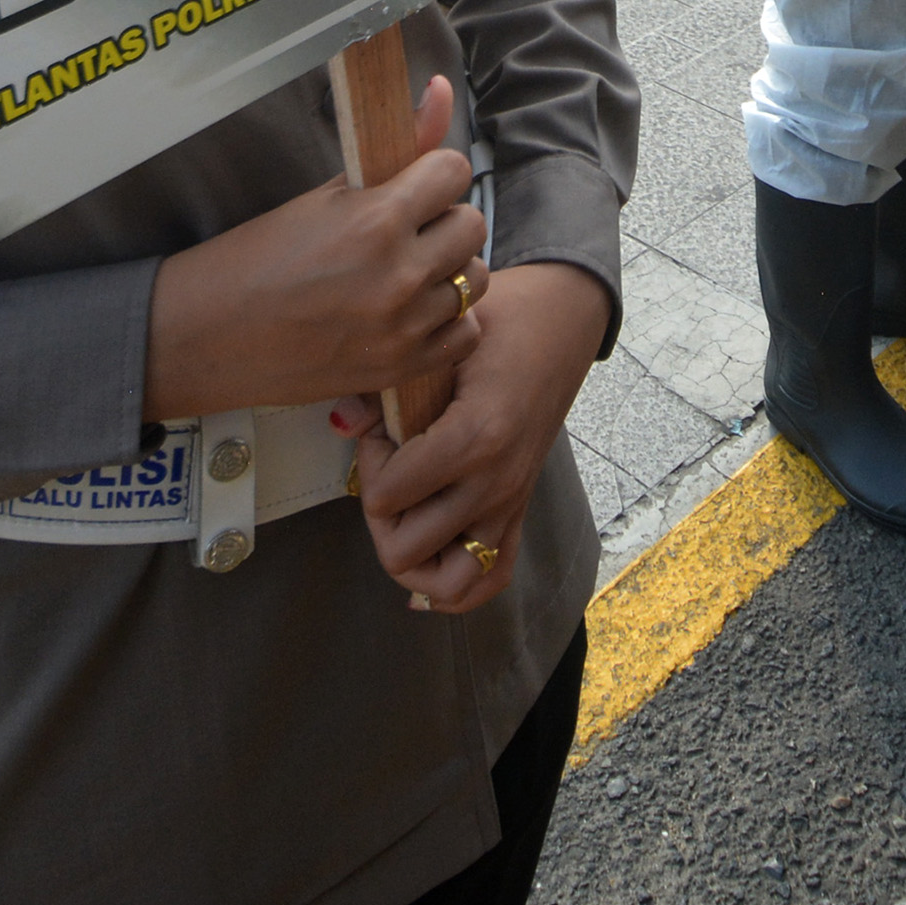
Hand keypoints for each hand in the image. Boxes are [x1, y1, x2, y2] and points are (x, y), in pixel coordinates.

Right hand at [142, 81, 485, 420]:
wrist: (209, 333)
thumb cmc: (258, 257)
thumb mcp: (325, 194)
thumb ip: (396, 147)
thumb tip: (442, 89)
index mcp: (377, 219)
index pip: (454, 171)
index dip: (434, 174)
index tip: (414, 184)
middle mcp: (399, 274)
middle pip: (472, 225)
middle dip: (444, 219)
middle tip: (408, 229)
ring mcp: (403, 326)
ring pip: (474, 279)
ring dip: (447, 270)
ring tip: (406, 271)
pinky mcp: (400, 367)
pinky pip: (465, 333)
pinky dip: (448, 320)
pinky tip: (415, 311)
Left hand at [347, 259, 607, 613]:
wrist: (563, 321)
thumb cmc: (502, 321)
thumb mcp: (444, 338)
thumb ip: (387, 382)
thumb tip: (342, 422)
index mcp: (478, 437)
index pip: (389, 495)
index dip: (368, 466)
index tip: (379, 432)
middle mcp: (497, 482)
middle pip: (406, 550)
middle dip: (381, 513)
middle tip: (388, 468)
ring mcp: (511, 502)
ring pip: (447, 583)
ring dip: (411, 556)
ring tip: (403, 511)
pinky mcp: (519, 509)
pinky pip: (489, 579)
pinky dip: (452, 584)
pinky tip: (425, 558)